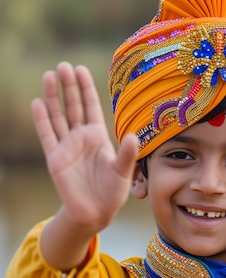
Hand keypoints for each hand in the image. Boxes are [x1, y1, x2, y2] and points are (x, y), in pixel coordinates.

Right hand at [33, 62, 137, 235]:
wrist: (96, 212)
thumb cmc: (113, 191)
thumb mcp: (124, 171)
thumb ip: (127, 154)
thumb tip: (134, 137)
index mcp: (98, 136)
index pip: (91, 106)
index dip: (86, 88)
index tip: (81, 69)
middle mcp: (81, 138)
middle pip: (73, 106)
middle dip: (68, 86)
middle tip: (63, 65)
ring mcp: (66, 146)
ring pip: (58, 116)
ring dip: (53, 97)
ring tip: (49, 75)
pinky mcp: (55, 158)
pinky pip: (47, 135)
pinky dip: (42, 119)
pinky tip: (38, 102)